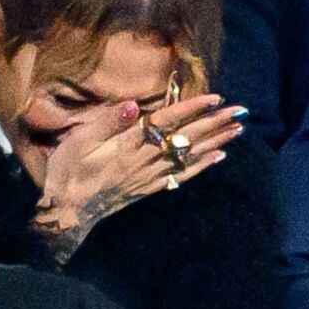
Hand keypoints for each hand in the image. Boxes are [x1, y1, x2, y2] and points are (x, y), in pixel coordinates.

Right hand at [32, 94, 245, 248]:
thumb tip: (134, 105)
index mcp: (130, 145)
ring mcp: (151, 175)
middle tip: (239, 111)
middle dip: (214, 122)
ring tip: (237, 130)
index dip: (191, 108)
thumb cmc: (69, 170)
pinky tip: (219, 157)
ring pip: (190, 155)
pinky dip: (203, 166)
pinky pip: (183, 175)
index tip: (215, 98)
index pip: (167, 122)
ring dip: (216, 141)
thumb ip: (108, 123)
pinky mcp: (152, 187)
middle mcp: (146, 160)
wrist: (68, 210)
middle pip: (186, 137)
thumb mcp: (79, 142)